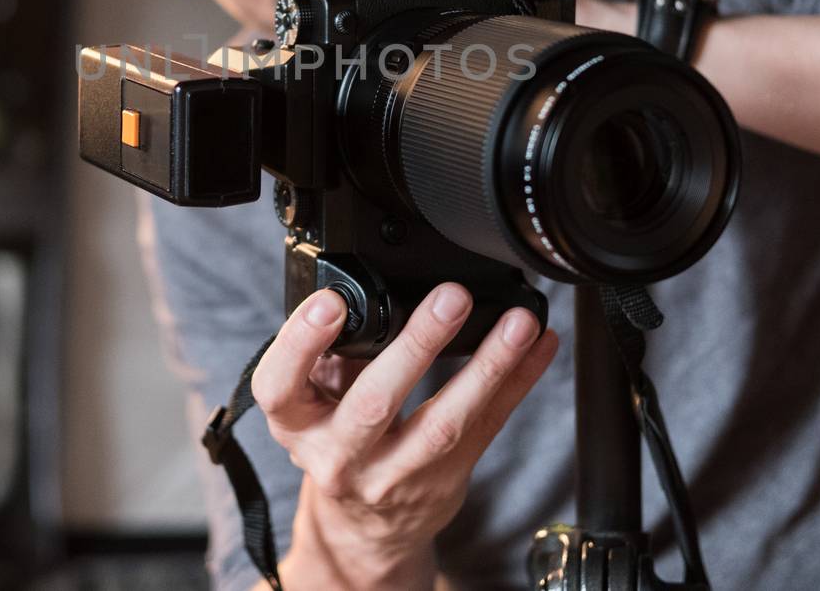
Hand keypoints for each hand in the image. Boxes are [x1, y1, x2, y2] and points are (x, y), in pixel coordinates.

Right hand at [251, 283, 559, 589]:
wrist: (362, 527)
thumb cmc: (337, 441)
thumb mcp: (313, 400)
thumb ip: (332, 352)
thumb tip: (365, 292)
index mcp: (296, 425)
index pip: (281, 386)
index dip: (301, 343)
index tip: (330, 302)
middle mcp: (338, 457)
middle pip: (374, 405)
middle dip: (417, 346)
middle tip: (451, 298)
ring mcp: (393, 476)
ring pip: (444, 424)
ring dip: (488, 368)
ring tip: (517, 324)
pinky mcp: (444, 481)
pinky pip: (486, 427)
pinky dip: (517, 381)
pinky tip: (539, 346)